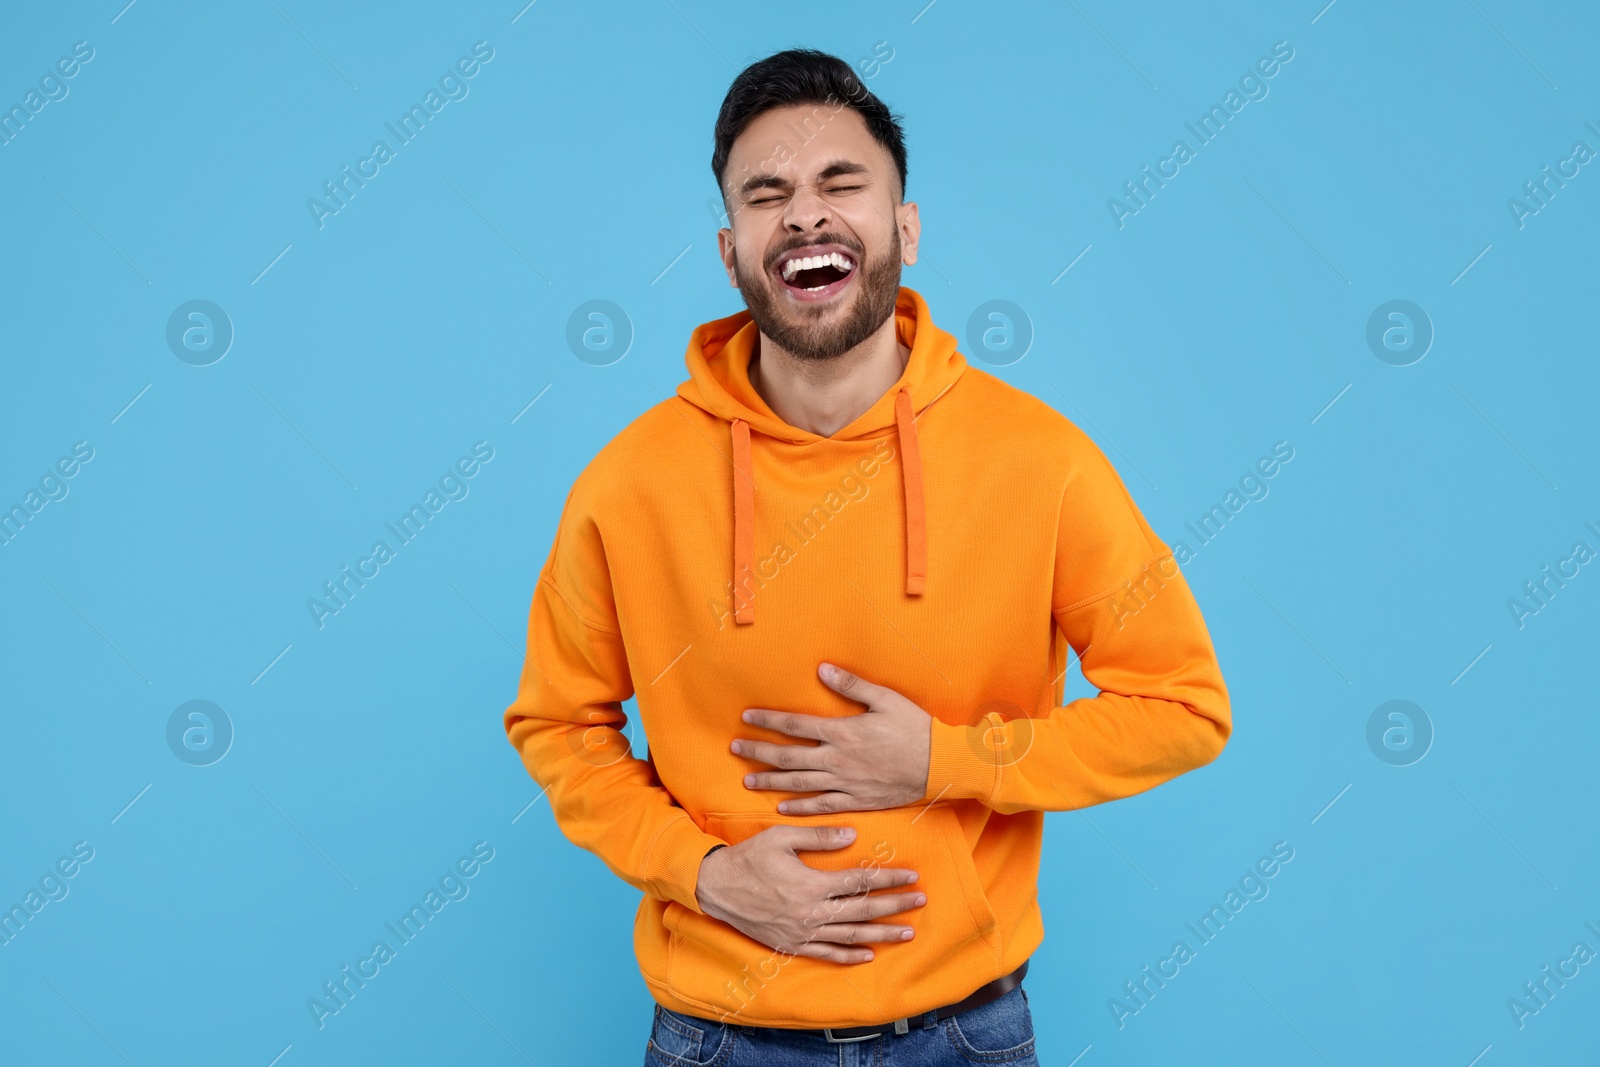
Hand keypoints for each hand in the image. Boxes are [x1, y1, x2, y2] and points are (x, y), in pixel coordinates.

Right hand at [693, 824, 925, 963]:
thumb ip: (819, 837)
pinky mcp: (791, 945)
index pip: (860, 882)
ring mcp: (802, 933)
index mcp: (811, 884)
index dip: (888, 879)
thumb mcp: (781, 838)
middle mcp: (810, 912)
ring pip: (850, 935)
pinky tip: (868, 954)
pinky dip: (849, 955)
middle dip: (895, 906)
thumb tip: (853, 835)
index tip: (911, 875)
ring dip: (881, 934)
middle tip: (920, 901)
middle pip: (862, 910)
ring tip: (907, 932)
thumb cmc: (749, 857)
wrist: (715, 887)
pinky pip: (826, 953)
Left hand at [733, 663, 931, 814]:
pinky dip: (800, 808)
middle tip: (735, 748)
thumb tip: (822, 669)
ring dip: (771, 782)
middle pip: (789, 757)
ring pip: (799, 783)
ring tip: (748, 780)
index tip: (746, 717)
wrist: (940, 765)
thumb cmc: (915, 728)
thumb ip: (851, 685)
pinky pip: (822, 806)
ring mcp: (846, 783)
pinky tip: (782, 808)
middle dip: (759, 752)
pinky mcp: (857, 800)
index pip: (795, 726)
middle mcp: (838, 759)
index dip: (768, 720)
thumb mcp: (885, 698)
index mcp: (842, 732)